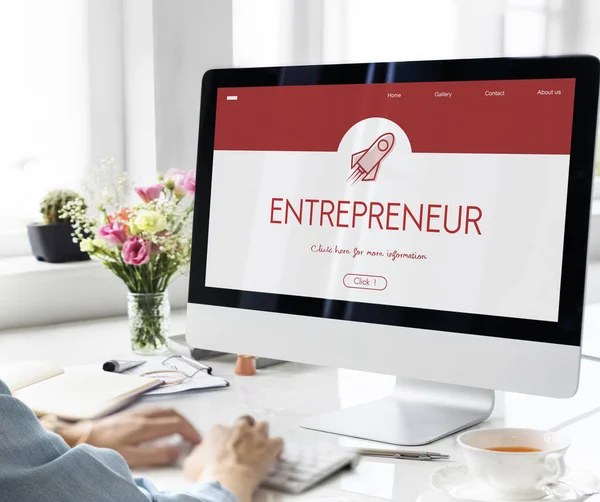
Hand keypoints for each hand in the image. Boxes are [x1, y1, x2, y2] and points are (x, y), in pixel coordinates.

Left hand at [65, 408, 200, 467]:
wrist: (80, 436)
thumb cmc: (102, 447)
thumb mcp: (130, 457)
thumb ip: (155, 454)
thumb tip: (176, 451)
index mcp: (146, 425)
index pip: (177, 424)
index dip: (190, 432)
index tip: (197, 441)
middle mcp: (144, 415)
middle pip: (174, 414)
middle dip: (188, 424)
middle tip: (194, 436)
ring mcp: (137, 412)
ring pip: (166, 410)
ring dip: (178, 419)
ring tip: (183, 431)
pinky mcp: (130, 414)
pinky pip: (156, 410)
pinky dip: (167, 416)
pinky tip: (163, 424)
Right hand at [183, 416, 282, 501]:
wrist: (225, 482)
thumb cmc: (206, 474)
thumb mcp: (191, 462)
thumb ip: (198, 452)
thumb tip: (200, 452)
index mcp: (219, 430)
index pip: (224, 428)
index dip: (226, 438)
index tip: (226, 448)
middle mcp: (238, 428)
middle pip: (245, 422)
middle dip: (246, 431)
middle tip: (244, 445)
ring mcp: (255, 435)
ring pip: (263, 426)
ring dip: (262, 434)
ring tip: (261, 446)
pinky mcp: (269, 446)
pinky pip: (278, 441)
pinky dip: (277, 448)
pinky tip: (274, 455)